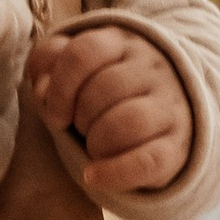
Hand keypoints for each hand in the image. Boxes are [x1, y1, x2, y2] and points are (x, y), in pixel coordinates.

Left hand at [27, 23, 195, 202]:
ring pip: (129, 122)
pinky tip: (93, 176)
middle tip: (80, 129)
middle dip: (80, 118)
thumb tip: (41, 86)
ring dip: (97, 142)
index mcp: (122, 44)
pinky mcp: (177, 147)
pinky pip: (146, 162)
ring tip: (93, 148)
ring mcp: (170, 107)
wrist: (164, 116)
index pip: (85, 52)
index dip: (60, 87)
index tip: (56, 114)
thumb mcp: (77, 68)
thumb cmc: (106, 92)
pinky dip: (113, 173)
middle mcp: (152, 69)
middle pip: (105, 88)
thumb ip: (50, 63)